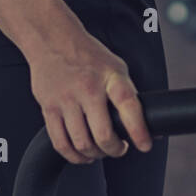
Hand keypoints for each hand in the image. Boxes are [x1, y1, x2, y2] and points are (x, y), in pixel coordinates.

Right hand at [28, 20, 152, 164]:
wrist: (52, 39)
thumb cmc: (87, 55)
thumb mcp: (115, 67)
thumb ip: (127, 94)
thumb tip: (147, 124)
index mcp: (110, 76)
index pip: (128, 105)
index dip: (139, 130)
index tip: (144, 145)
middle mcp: (88, 88)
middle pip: (103, 135)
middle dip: (115, 150)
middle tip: (119, 148)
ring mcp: (66, 99)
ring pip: (81, 143)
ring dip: (94, 155)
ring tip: (100, 151)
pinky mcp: (49, 108)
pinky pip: (60, 143)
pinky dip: (73, 156)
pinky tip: (81, 153)